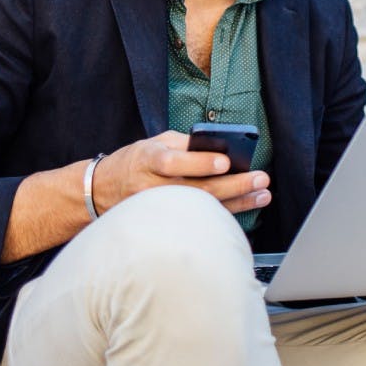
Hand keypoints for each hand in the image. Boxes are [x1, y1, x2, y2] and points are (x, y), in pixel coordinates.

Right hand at [92, 130, 270, 214]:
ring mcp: (160, 209)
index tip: (226, 161)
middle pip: (197, 189)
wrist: (104, 190)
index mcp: (148, 160)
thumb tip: (220, 148)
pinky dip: (224, 213)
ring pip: (203, 207)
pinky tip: (244, 207)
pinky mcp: (166, 222)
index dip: (200, 162)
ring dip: (237, 202)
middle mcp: (152, 187)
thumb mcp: (153, 143)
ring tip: (262, 195)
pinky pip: (199, 219)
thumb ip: (184, 144)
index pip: (174, 162)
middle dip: (233, 185)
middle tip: (260, 179)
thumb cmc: (136, 161)